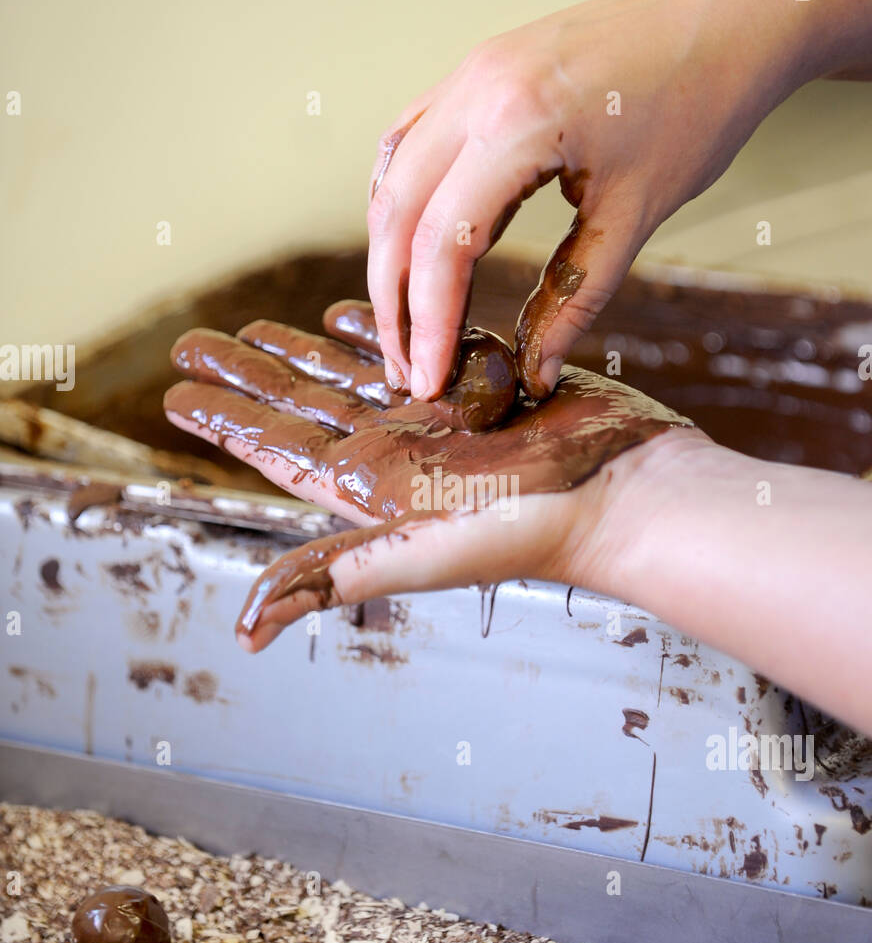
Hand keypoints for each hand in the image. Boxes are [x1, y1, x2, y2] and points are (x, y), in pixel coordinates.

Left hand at [164, 303, 693, 650]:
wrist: (627, 495)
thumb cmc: (533, 531)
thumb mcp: (422, 553)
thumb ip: (334, 576)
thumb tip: (247, 632)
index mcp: (372, 490)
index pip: (279, 451)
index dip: (225, 423)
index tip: (175, 394)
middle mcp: (399, 453)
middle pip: (302, 407)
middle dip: (247, 375)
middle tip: (192, 342)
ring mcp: (440, 419)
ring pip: (353, 372)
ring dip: (302, 349)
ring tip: (256, 324)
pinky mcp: (482, 384)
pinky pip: (420, 344)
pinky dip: (381, 326)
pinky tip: (349, 310)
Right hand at [366, 0, 799, 402]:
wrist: (728, 15)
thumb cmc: (698, 105)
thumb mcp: (636, 215)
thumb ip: (575, 297)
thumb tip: (536, 370)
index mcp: (518, 122)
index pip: (444, 241)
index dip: (428, 322)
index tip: (427, 380)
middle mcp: (477, 88)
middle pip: (398, 212)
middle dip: (393, 299)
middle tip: (404, 367)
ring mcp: (471, 72)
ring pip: (392, 176)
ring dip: (388, 252)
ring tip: (404, 319)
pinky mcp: (479, 69)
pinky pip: (411, 138)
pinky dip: (401, 200)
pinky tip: (413, 246)